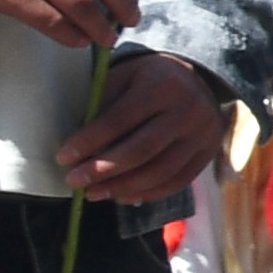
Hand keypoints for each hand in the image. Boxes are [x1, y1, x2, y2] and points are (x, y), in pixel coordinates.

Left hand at [58, 54, 226, 202]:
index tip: (63, 158)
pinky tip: (122, 196)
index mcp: (162, 86)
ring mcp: (203, 134)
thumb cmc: (148, 79)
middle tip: (74, 181)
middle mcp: (188, 111)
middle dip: (103, 169)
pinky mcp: (208, 153)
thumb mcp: (124, 77)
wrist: (197, 79)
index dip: (90, 141)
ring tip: (92, 193)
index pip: (121, 119)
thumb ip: (103, 104)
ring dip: (122, 187)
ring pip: (160, 171)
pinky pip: (177, 181)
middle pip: (142, 149)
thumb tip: (75, 146)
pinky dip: (147, 193)